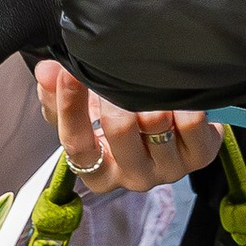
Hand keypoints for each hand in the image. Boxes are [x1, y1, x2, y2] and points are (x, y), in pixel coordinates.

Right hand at [36, 61, 219, 194]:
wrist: (169, 128)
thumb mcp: (82, 111)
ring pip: (155, 120)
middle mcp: (133, 177)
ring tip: (146, 76)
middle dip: (114, 92)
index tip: (68, 71)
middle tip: (116, 68)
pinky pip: (191, 121)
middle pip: (119, 126)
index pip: (76, 142)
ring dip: (149, 92)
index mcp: (98, 172)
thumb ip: (56, 93)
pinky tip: (174, 90)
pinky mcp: (199, 156)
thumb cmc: (119, 118)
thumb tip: (46, 71)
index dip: (69, 104)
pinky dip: (181, 100)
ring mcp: (168, 169)